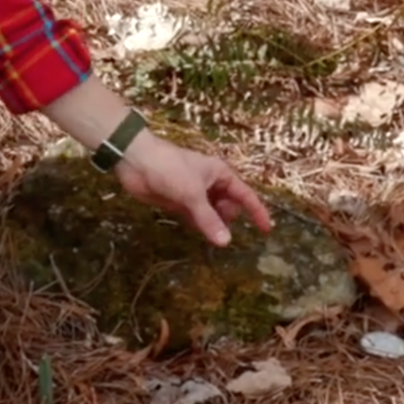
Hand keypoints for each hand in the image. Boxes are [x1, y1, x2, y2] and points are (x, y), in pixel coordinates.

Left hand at [113, 133, 274, 246]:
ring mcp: (195, 194)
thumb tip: (226, 242)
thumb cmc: (170, 169)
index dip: (257, 212)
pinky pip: (196, 218)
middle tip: (221, 231)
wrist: (136, 161)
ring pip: (212, 214)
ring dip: (213, 225)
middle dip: (229, 219)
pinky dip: (199, 226)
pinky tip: (199, 234)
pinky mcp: (180, 203)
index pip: (245, 195)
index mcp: (220, 174)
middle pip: (229, 206)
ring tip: (211, 236)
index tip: (267, 230)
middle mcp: (211, 184)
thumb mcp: (193, 194)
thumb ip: (209, 219)